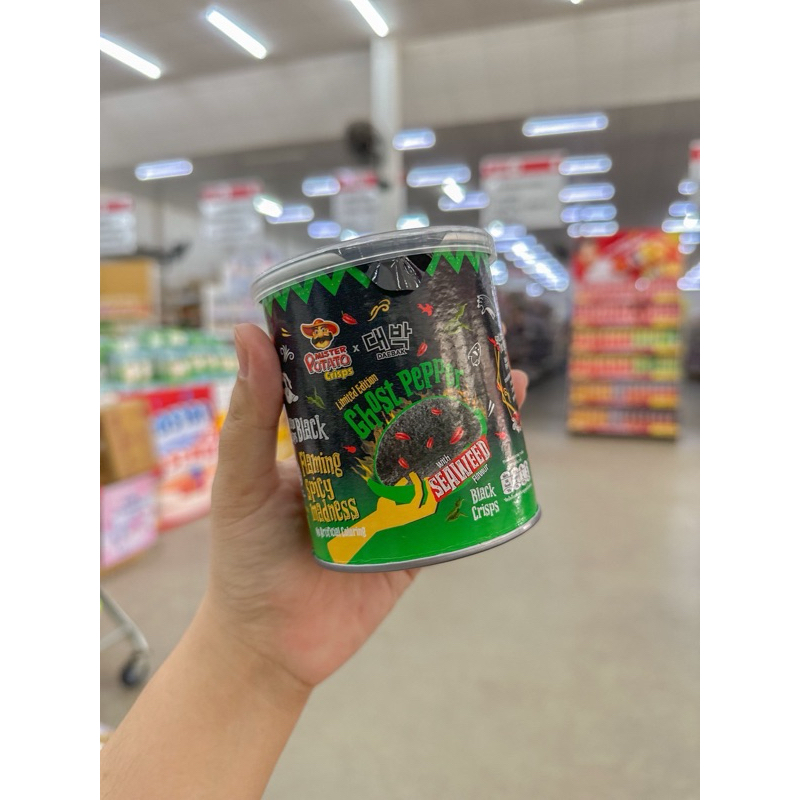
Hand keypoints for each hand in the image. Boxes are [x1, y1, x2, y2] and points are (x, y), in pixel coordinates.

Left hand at [204, 323, 529, 691]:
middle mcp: (366, 464)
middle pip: (411, 411)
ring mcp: (397, 502)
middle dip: (443, 376)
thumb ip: (249, 414)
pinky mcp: (419, 541)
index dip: (385, 347)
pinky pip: (456, 506)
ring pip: (442, 452)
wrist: (270, 644)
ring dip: (474, 418)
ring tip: (506, 379)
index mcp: (326, 441)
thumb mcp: (239, 478)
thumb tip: (247, 331)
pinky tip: (510, 447)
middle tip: (474, 336)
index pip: (360, 383)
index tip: (410, 306)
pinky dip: (483, 478)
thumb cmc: (244, 556)